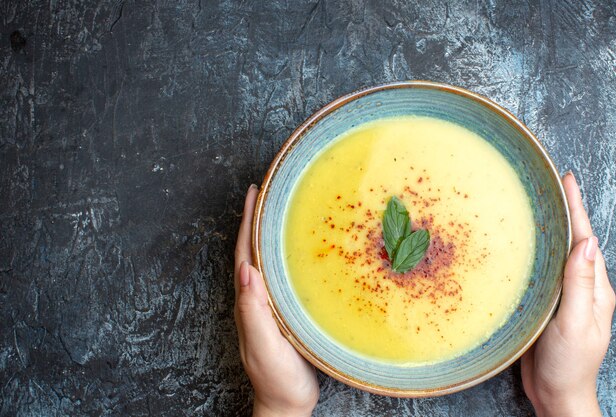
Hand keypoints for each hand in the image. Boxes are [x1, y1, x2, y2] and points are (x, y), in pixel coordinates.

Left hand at [234, 185, 318, 416]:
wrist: (287, 404)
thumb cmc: (276, 380)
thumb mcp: (265, 347)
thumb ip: (253, 312)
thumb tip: (245, 270)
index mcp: (248, 301)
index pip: (244, 252)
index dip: (247, 221)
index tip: (254, 193)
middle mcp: (255, 298)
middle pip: (252, 249)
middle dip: (256, 218)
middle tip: (268, 190)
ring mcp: (270, 304)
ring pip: (266, 259)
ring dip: (269, 231)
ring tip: (280, 208)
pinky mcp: (285, 311)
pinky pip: (281, 273)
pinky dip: (285, 253)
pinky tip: (298, 248)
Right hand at [521, 173, 615, 416]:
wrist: (556, 394)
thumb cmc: (568, 364)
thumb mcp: (575, 323)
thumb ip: (579, 284)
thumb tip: (587, 243)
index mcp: (594, 290)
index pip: (585, 239)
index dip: (577, 208)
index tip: (568, 180)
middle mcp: (582, 289)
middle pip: (574, 241)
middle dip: (566, 211)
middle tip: (552, 185)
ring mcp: (564, 297)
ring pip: (557, 254)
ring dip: (551, 229)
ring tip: (539, 207)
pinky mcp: (547, 306)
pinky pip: (543, 271)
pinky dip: (537, 252)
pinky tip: (525, 247)